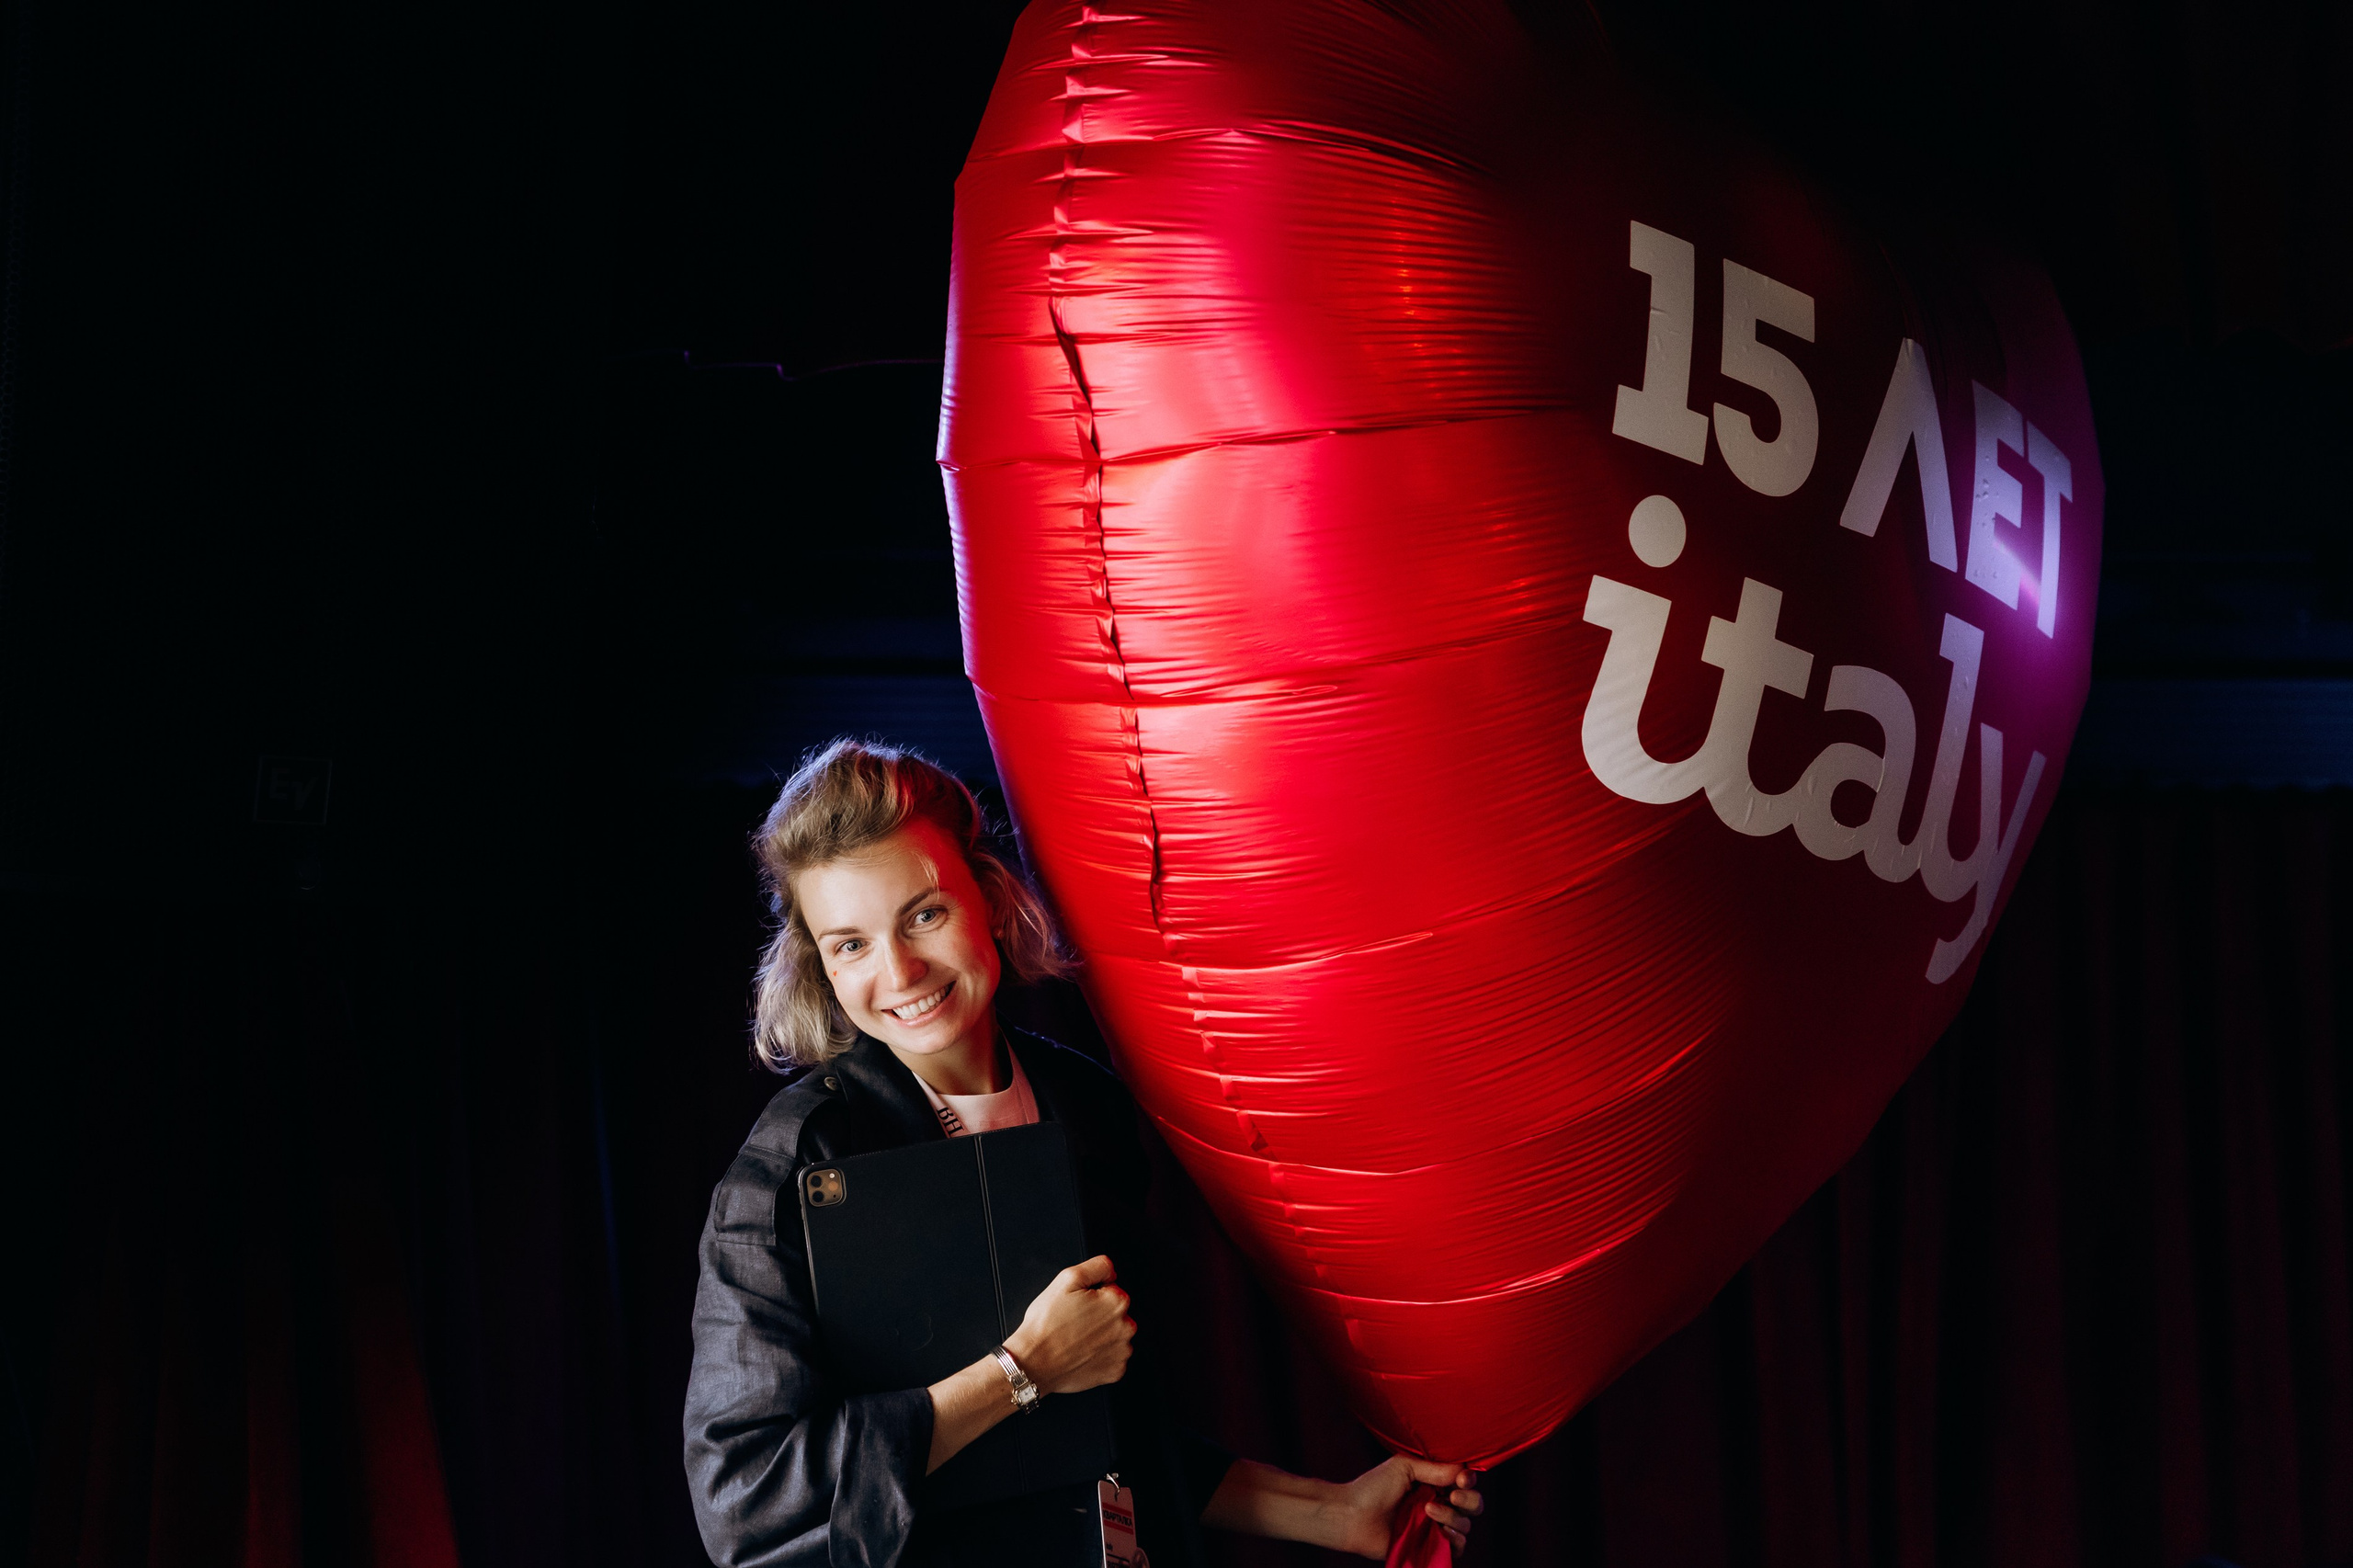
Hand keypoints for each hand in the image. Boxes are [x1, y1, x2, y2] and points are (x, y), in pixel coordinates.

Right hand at [1002, 1254, 1134, 1394]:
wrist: (1034, 1363)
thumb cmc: (1046, 1324)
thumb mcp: (1067, 1279)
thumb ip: (1097, 1266)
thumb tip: (1111, 1271)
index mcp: (1117, 1302)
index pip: (1112, 1289)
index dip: (1091, 1294)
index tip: (1077, 1305)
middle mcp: (1125, 1327)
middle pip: (1115, 1313)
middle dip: (1098, 1314)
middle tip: (1074, 1321)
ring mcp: (1121, 1352)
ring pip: (1115, 1336)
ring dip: (1101, 1335)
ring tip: (1076, 1338)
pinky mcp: (1115, 1372)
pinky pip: (1112, 1358)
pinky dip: (1100, 1356)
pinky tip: (1081, 1353)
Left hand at [1330, 1456, 1483, 1559]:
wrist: (1352, 1516)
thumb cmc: (1372, 1488)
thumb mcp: (1403, 1467)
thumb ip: (1435, 1468)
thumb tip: (1463, 1471)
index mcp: (1433, 1482)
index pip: (1464, 1481)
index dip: (1468, 1480)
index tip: (1461, 1479)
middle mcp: (1438, 1503)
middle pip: (1473, 1504)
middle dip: (1470, 1499)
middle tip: (1453, 1496)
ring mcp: (1435, 1526)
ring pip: (1465, 1524)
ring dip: (1453, 1517)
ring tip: (1429, 1511)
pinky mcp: (1430, 1546)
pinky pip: (1457, 1547)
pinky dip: (1456, 1540)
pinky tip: (1442, 1531)